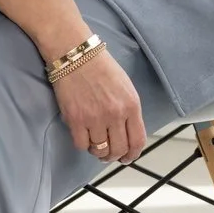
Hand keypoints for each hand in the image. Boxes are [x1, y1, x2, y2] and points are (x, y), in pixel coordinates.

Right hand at [52, 46, 145, 165]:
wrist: (76, 54)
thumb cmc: (101, 67)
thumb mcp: (125, 87)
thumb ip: (129, 110)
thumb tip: (127, 134)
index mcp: (131, 105)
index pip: (137, 141)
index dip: (133, 154)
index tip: (127, 158)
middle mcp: (115, 114)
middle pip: (119, 149)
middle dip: (114, 156)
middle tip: (109, 155)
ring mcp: (95, 118)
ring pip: (99, 150)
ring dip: (98, 151)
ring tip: (95, 145)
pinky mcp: (75, 119)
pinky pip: (81, 144)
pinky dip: (83, 144)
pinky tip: (83, 136)